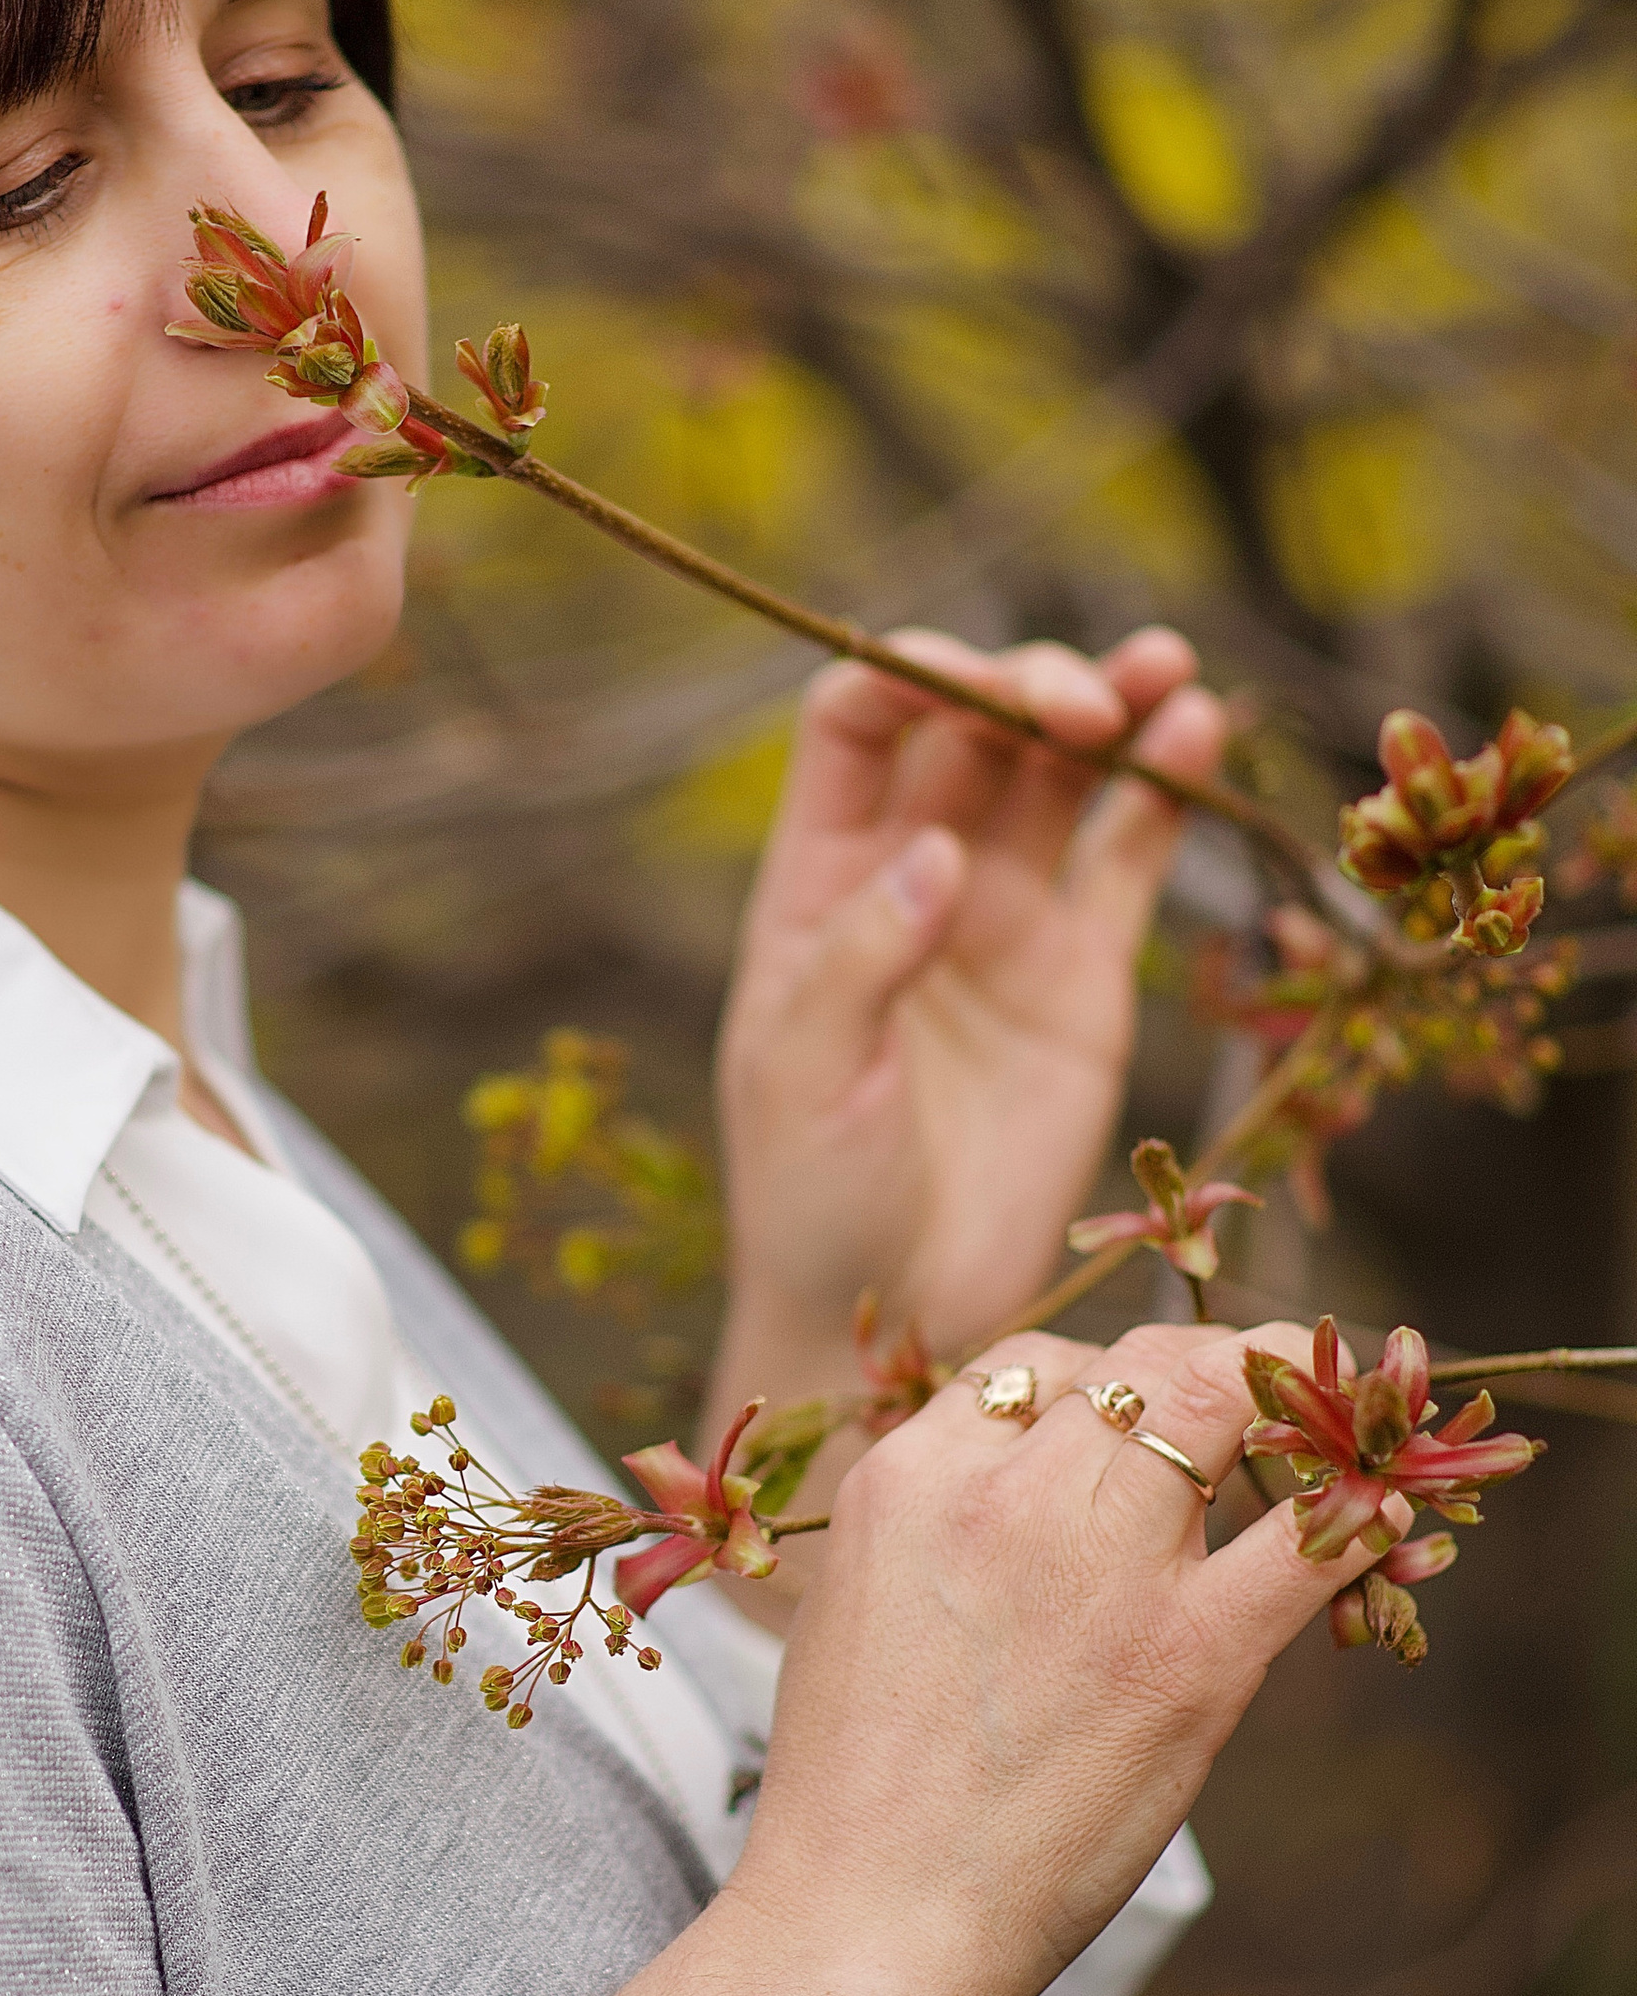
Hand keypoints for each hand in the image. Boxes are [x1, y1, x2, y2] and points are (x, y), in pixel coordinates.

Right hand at [571, 1320, 1336, 1995]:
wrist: (870, 1919)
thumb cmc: (856, 1788)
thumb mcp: (856, 1601)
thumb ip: (935, 1520)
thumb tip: (1020, 1482)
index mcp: (908, 1477)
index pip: (1032, 1364)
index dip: (1097, 1389)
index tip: (1130, 1434)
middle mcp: (1003, 1493)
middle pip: (1135, 1364)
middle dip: (1194, 1380)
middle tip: (1232, 1425)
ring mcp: (1102, 1568)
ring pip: (1216, 1404)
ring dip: (1269, 1419)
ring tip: (1301, 1454)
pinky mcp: (1192, 1654)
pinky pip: (1311, 1539)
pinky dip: (1357, 1518)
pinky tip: (1380, 1524)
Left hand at [705, 627, 1226, 1422]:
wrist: (894, 1322)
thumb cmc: (812, 1199)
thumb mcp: (799, 1077)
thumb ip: (859, 960)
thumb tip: (936, 855)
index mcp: (818, 882)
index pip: (857, 728)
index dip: (915, 674)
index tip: (978, 685)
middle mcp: (915, 877)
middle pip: (975, 731)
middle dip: (1031, 689)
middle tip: (1089, 706)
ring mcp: (1006, 921)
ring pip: (1063, 775)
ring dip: (1113, 709)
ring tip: (1168, 674)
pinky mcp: (1086, 976)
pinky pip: (1129, 858)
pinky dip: (1164, 791)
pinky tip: (1196, 733)